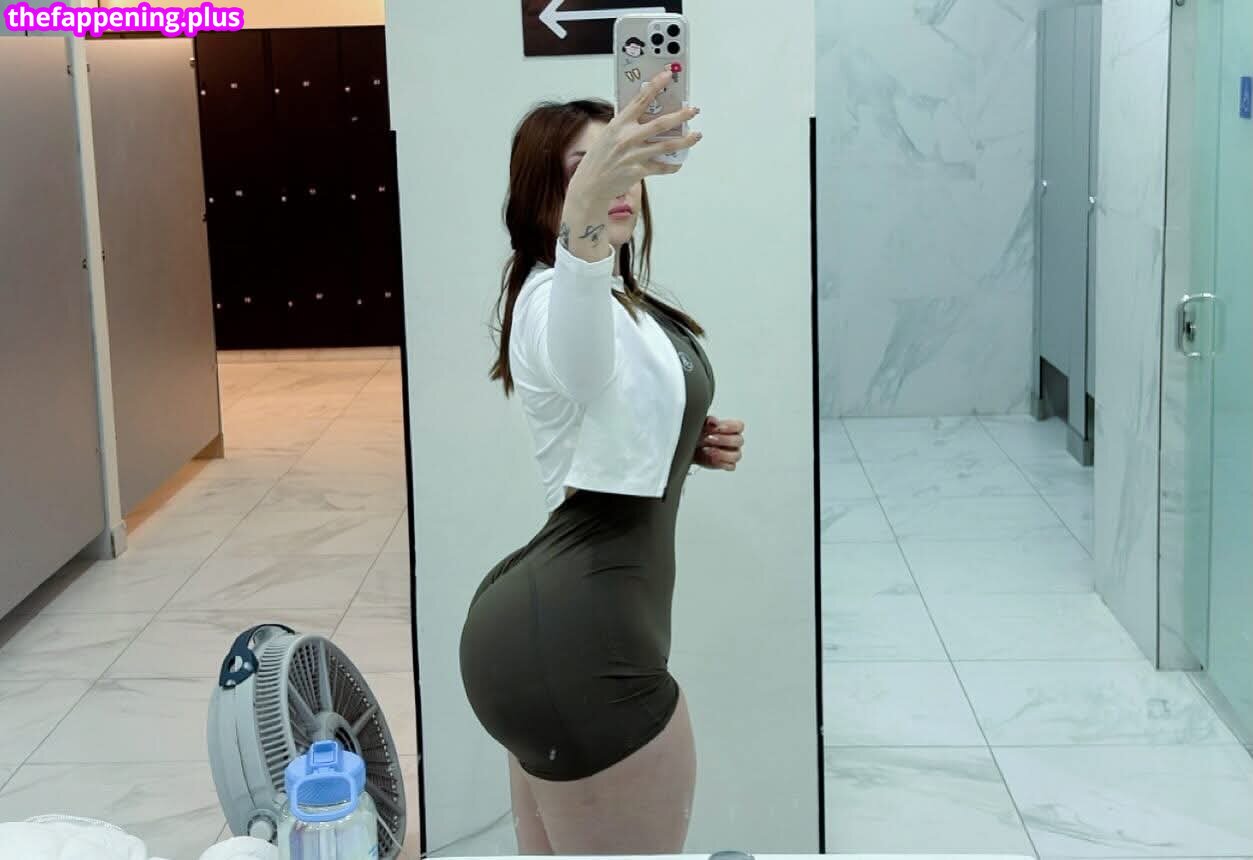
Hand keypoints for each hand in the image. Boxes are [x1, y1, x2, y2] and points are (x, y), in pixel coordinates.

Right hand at [567, 70, 702, 206]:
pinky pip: (661, 167)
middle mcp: (628, 137)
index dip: (656, 85)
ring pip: (666, 145)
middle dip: (681, 115)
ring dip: (685, 140)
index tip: (668, 75)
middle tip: (693, 110)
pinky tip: (679, 163)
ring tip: (696, 135)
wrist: (590, 184)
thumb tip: (647, 115)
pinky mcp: (639, 171)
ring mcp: (634, 154)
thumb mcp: (609, 134)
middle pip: (661, 123)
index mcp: (619, 124)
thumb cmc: (599, 158)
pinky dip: (672, 165)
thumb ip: (626, 125)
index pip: (641, 99)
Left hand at [695, 417, 744, 470]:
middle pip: (739, 441)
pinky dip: (721, 463)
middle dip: (724, 440)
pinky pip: (730, 466)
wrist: (691, 447)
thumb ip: (708, 421)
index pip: (739, 426)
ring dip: (721, 453)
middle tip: (709, 439)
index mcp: (731, 429)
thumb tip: (713, 421)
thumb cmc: (700, 434)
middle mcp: (734, 441)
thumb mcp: (701, 425)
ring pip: (736, 455)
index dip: (731, 427)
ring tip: (706, 450)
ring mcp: (732, 454)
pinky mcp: (727, 464)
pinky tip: (711, 459)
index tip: (719, 428)